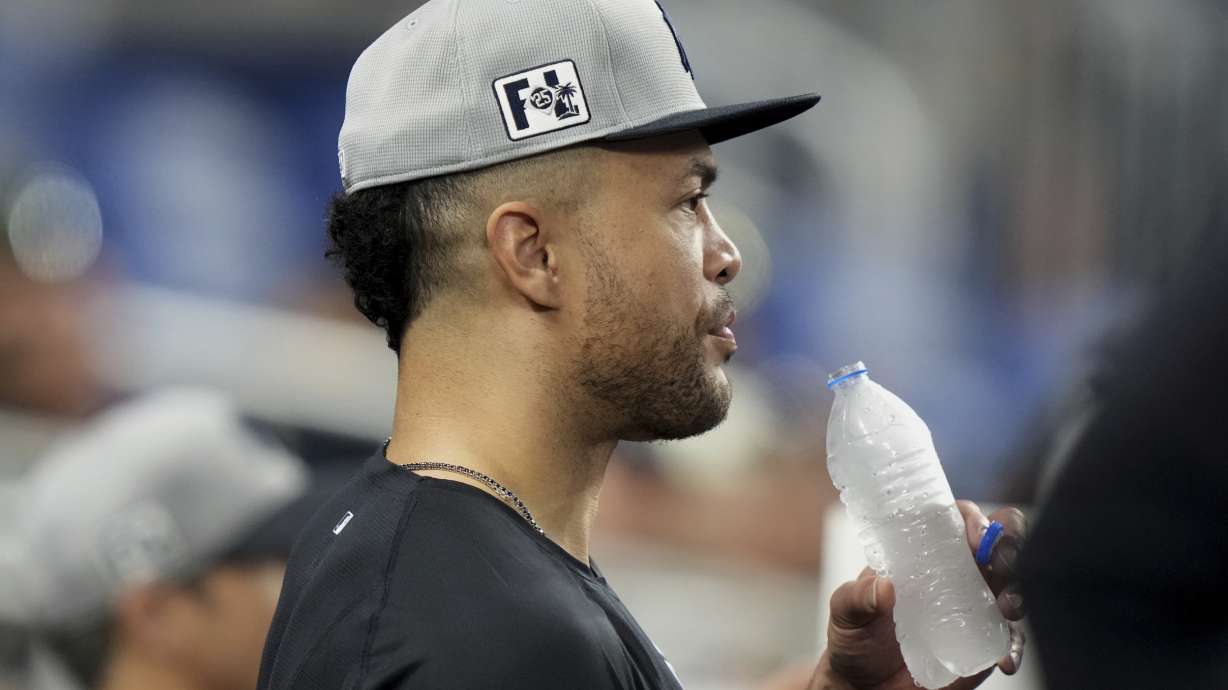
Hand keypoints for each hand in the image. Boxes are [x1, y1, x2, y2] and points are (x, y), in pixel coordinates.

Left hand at [809, 501, 1026, 689]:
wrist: (864, 685)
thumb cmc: (855, 637)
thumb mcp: (845, 612)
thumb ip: (856, 598)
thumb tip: (884, 586)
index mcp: (923, 555)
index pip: (957, 520)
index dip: (973, 519)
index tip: (974, 537)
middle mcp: (955, 575)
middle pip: (997, 545)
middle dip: (1009, 546)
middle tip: (999, 565)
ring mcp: (973, 608)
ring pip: (1012, 588)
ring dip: (1018, 593)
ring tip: (1006, 608)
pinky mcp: (982, 644)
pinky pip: (1010, 640)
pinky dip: (1014, 647)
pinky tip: (1004, 659)